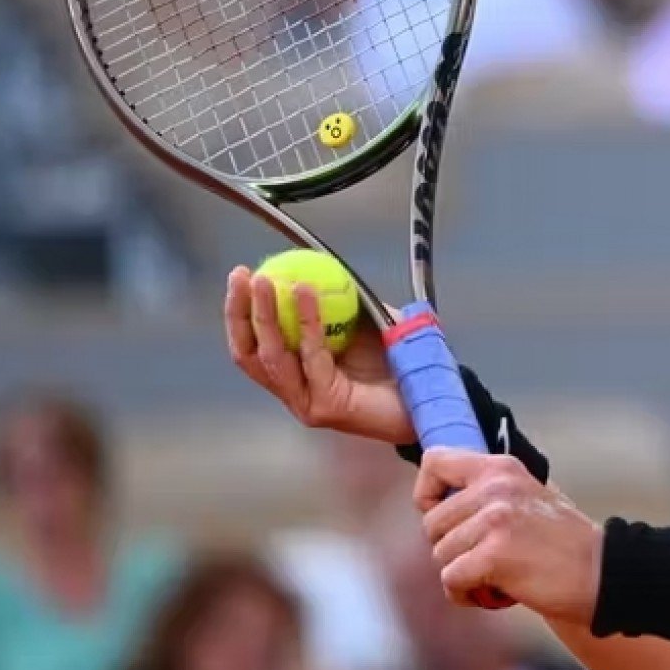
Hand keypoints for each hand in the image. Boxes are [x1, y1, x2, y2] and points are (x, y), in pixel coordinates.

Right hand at [224, 267, 414, 442]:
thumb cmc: (398, 360)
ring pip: (273, 356)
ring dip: (265, 314)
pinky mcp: (325, 407)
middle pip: (249, 353)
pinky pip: (312, 356)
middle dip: (240, 311)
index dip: (239, 310)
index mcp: (295, 373)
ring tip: (267, 281)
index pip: (252, 344)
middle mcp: (294, 391)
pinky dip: (307, 321)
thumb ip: (340, 299)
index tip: (241, 274)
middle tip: (242, 276)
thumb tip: (316, 262)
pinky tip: (304, 291)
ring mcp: (306, 403)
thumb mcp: (363, 320)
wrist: (430, 393)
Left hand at [416, 449, 601, 621]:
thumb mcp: (527, 497)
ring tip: (497, 577)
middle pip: (431, 524)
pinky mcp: (494, 555)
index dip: (428, 495)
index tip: (447, 518)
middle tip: (487, 559)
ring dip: (462, 575)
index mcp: (501, 468)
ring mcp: (494, 519)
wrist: (602, 575)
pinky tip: (495, 594)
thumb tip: (439, 496)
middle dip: (452, 549)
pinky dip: (466, 595)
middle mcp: (495, 487)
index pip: (433, 461)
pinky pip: (450, 580)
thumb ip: (488, 491)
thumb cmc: (563, 544)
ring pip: (440, 555)